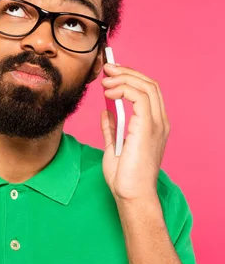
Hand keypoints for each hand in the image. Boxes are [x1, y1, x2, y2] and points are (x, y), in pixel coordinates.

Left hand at [100, 64, 169, 200]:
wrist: (131, 194)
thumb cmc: (124, 176)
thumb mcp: (113, 146)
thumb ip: (112, 128)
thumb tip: (106, 112)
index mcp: (153, 125)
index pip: (148, 91)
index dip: (130, 78)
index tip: (109, 74)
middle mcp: (159, 122)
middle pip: (149, 84)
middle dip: (127, 72)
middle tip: (106, 68)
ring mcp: (156, 124)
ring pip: (146, 86)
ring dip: (123, 78)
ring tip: (105, 79)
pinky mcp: (148, 127)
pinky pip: (140, 96)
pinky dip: (123, 89)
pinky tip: (108, 92)